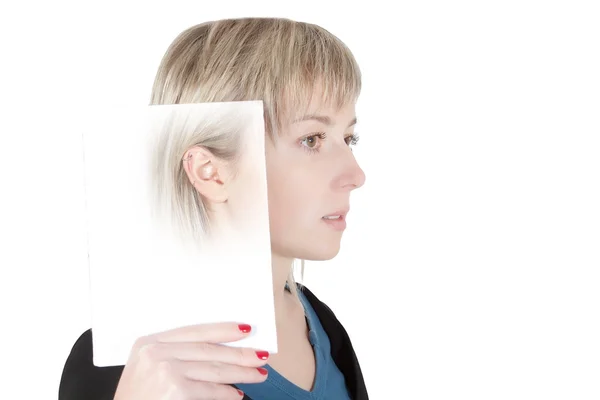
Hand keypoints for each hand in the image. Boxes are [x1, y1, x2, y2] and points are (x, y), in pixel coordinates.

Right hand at [113, 322, 268, 399]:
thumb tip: (220, 350)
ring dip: (240, 372)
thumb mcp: (147, 368)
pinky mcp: (176, 391)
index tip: (246, 329)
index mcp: (149, 342)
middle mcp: (156, 353)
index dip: (223, 329)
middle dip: (239, 353)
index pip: (194, 331)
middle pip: (208, 350)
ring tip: (258, 374)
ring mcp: (166, 371)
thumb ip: (175, 354)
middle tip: (261, 355)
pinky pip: (210, 391)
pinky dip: (227, 393)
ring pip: (214, 369)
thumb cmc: (137, 398)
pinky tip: (237, 394)